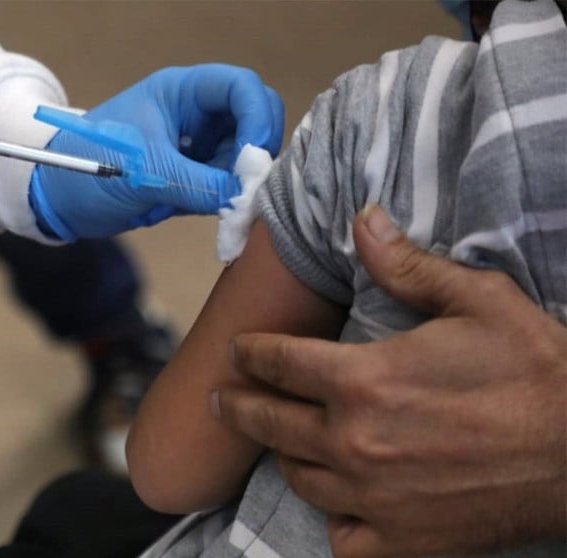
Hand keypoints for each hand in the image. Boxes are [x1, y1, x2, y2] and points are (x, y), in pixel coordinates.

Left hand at [31, 64, 283, 239]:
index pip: (241, 87)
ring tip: (210, 203)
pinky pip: (228, 185)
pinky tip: (204, 211)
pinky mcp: (195, 176)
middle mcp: (196, 114)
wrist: (60, 201)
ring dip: (239, 181)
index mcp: (181, 92)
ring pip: (245, 157)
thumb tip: (245, 198)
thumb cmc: (88, 168)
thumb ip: (197, 185)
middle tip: (244, 185)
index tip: (254, 157)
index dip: (258, 117)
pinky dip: (226, 199)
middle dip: (255, 152)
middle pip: (255, 119)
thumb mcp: (144, 174)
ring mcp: (197, 146)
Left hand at [212, 206, 566, 556]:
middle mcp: (354, 443)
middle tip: (224, 398)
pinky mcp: (403, 542)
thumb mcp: (477, 301)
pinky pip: (343, 539)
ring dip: (285, 456)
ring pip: (299, 478)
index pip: (278, 362)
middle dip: (240, 405)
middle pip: (270, 423)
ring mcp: (373, 499)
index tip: (237, 351)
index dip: (250, 353)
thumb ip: (407, 266)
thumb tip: (361, 220)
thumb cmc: (536, 372)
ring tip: (283, 443)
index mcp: (364, 380)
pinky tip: (340, 504)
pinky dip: (335, 521)